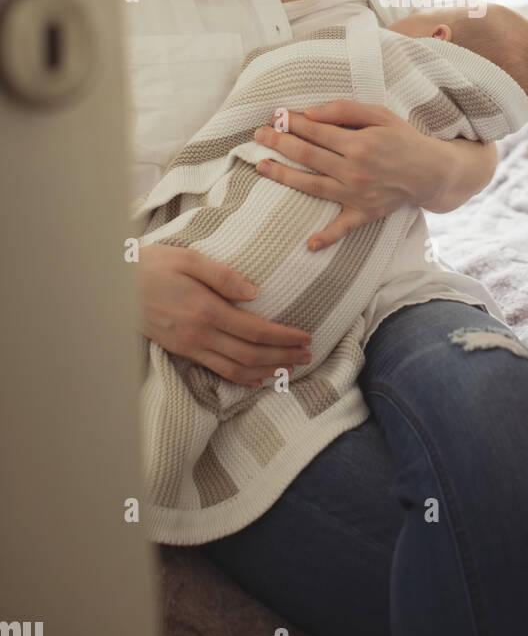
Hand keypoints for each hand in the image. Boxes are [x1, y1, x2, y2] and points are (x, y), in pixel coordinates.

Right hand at [136, 243, 312, 385]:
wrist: (112, 284)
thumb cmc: (152, 265)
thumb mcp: (188, 258)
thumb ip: (223, 275)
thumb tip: (255, 294)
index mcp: (205, 310)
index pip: (255, 331)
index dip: (283, 337)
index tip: (305, 337)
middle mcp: (199, 335)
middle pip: (251, 354)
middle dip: (283, 357)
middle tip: (308, 355)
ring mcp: (188, 347)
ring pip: (235, 369)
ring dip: (266, 370)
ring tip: (290, 368)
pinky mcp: (180, 351)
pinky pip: (216, 370)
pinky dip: (241, 376)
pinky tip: (256, 376)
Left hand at [254, 100, 452, 250]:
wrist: (432, 172)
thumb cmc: (404, 139)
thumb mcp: (380, 114)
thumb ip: (346, 110)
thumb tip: (312, 113)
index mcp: (359, 144)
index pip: (316, 132)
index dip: (293, 123)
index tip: (276, 115)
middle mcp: (355, 170)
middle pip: (308, 156)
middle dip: (280, 143)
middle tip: (258, 135)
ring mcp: (357, 195)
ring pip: (312, 186)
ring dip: (284, 177)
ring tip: (261, 167)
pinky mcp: (364, 214)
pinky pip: (342, 228)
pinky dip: (326, 237)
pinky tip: (309, 244)